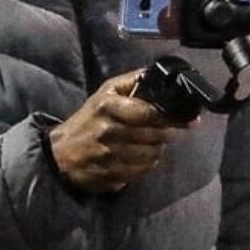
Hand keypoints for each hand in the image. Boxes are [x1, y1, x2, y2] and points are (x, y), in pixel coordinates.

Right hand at [47, 70, 192, 192]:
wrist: (58, 154)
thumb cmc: (87, 120)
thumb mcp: (105, 93)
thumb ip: (131, 81)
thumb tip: (155, 72)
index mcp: (108, 107)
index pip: (149, 114)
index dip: (173, 118)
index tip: (191, 120)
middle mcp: (108, 132)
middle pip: (155, 136)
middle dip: (166, 134)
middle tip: (165, 130)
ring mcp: (109, 157)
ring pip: (152, 156)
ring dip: (157, 150)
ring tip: (151, 144)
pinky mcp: (111, 177)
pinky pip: (142, 172)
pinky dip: (146, 166)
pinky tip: (140, 158)